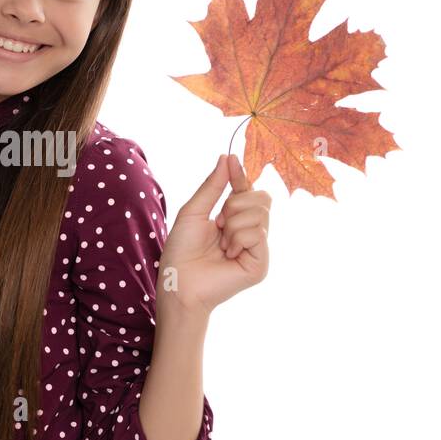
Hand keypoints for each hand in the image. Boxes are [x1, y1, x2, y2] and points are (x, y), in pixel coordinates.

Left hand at [159, 153, 270, 312]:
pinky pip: (258, 234)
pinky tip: (228, 254)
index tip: (232, 161)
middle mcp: (250, 232)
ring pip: (260, 214)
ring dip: (233, 224)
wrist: (179, 281)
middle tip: (218, 223)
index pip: (247, 190)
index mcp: (234, 219)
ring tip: (221, 244)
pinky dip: (237, 239)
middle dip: (235, 204)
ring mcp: (257, 248)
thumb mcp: (194, 211)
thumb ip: (212, 186)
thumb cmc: (181, 250)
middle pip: (262, 198)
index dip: (241, 175)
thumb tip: (227, 158)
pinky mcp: (260, 264)